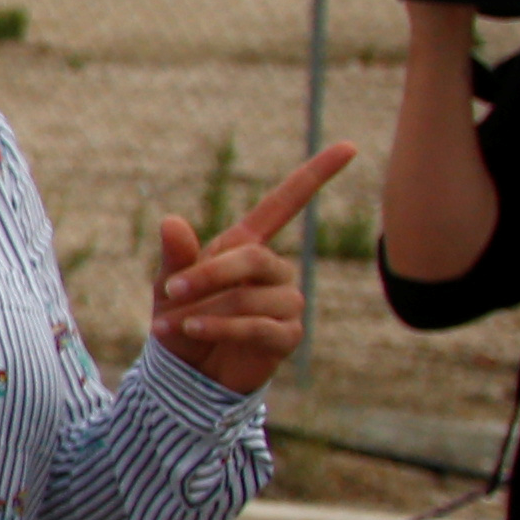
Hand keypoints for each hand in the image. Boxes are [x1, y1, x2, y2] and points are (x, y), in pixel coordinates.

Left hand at [149, 143, 349, 393]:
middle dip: (209, 274)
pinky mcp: (287, 337)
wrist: (185, 373)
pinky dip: (221, 328)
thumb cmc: (179, 319)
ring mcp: (286, 303)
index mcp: (247, 246)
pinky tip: (193, 331)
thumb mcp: (169, 285)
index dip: (316, 175)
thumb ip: (175, 256)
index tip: (350, 146)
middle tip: (170, 290)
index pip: (286, 203)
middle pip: (254, 258)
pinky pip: (258, 327)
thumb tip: (171, 221)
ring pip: (253, 297)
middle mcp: (275, 271)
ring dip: (206, 310)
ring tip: (170, 324)